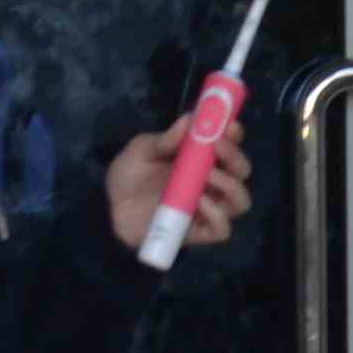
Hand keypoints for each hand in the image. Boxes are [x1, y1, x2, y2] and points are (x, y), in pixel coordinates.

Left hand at [104, 118, 255, 258]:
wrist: (110, 207)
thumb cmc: (129, 175)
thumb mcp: (141, 151)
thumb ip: (164, 139)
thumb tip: (189, 119)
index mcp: (200, 157)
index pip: (230, 144)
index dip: (234, 133)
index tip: (229, 125)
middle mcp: (211, 182)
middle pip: (241, 171)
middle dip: (235, 157)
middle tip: (218, 147)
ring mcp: (207, 208)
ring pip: (239, 201)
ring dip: (231, 186)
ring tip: (209, 176)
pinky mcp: (198, 232)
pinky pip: (221, 229)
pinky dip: (217, 215)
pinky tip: (200, 202)